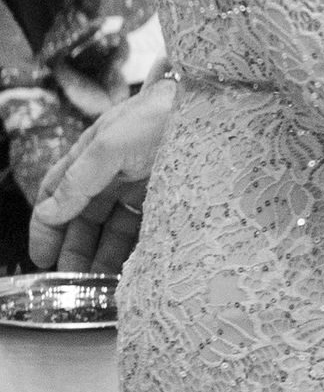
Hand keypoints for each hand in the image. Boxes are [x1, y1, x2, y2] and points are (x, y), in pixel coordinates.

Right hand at [28, 77, 177, 274]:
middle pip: (85, 218)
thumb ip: (78, 180)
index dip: (46, 227)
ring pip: (114, 227)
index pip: (58, 195)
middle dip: (75, 249)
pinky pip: (144, 229)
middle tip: (72, 284)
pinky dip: (134, 251)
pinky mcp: (168, 196)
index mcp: (91, 156)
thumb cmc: (158, 115)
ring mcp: (142, 185)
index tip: (41, 259)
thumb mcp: (109, 146)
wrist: (213, 105)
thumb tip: (47, 213)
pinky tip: (130, 271)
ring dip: (103, 255)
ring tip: (98, 286)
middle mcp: (114, 172)